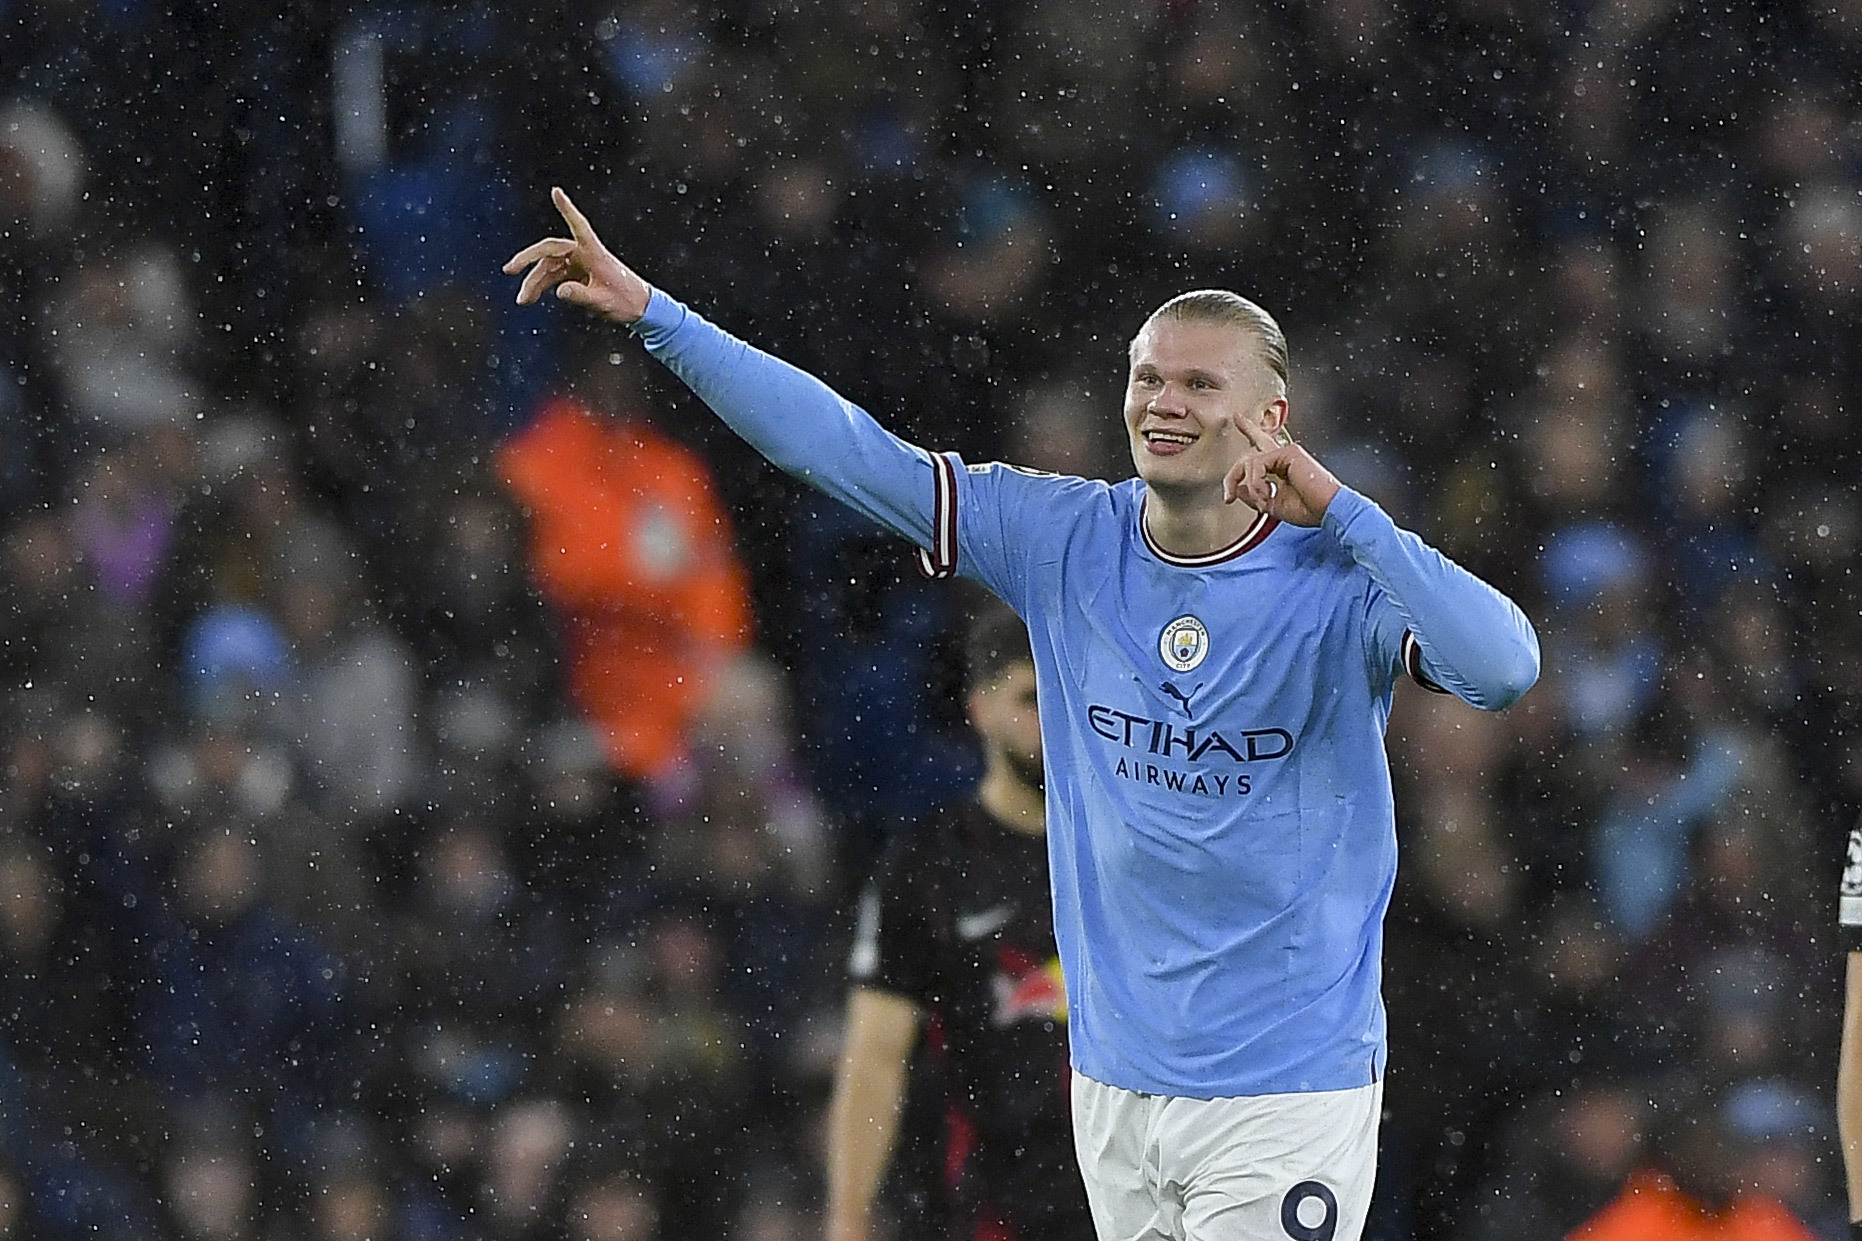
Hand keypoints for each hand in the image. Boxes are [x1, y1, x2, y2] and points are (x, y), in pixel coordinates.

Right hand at [502, 187, 651, 323]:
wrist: (640, 309)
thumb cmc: (626, 302)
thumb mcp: (602, 302)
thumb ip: (581, 296)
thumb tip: (560, 291)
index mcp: (594, 253)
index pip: (578, 226)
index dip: (567, 209)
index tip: (556, 191)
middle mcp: (584, 253)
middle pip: (550, 250)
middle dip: (528, 260)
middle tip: (509, 270)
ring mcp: (579, 262)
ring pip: (549, 266)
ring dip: (535, 281)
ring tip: (523, 300)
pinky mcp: (577, 273)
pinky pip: (554, 275)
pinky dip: (542, 285)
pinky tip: (532, 297)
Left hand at [1222, 417, 1340, 526]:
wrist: (1327, 510)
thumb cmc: (1308, 510)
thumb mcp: (1272, 506)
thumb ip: (1254, 495)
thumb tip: (1238, 488)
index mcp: (1281, 467)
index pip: (1261, 445)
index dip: (1249, 430)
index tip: (1237, 416)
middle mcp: (1283, 456)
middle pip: (1248, 456)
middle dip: (1233, 477)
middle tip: (1228, 497)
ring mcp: (1286, 452)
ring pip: (1249, 462)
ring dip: (1251, 487)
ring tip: (1264, 500)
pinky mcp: (1289, 452)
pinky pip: (1257, 464)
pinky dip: (1257, 482)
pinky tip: (1269, 493)